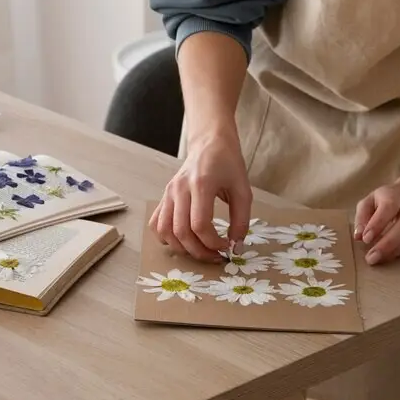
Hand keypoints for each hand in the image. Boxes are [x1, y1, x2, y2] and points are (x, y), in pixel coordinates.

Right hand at [150, 125, 252, 261]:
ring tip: (199, 251)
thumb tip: (235, 247)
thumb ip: (241, 221)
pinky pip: (156, 223)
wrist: (210, 143)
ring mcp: (168, 192)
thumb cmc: (228, 164)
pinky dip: (166, 237)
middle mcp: (179, 189)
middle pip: (180, 232)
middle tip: (215, 256)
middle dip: (198, 251)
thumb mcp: (243, 191)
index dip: (213, 243)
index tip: (226, 247)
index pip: (199, 225)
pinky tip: (182, 240)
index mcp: (201, 185)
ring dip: (181, 248)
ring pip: (164, 231)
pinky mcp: (164, 196)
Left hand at [353, 179, 399, 264]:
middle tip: (371, 258)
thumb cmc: (390, 199)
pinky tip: (386, 257)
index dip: (377, 224)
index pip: (388, 208)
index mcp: (394, 196)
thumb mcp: (371, 200)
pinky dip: (398, 254)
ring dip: (392, 252)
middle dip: (387, 244)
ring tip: (375, 259)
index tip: (365, 239)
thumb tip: (358, 236)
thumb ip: (362, 216)